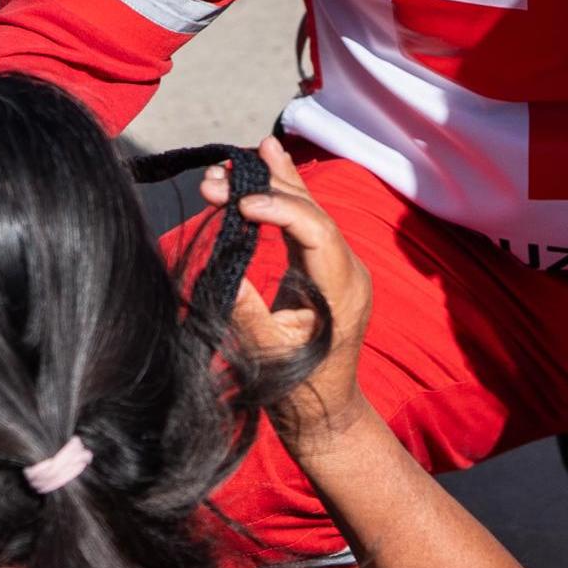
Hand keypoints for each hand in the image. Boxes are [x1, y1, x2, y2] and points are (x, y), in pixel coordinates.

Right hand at [212, 141, 377, 456]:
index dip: (277, 209)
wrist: (323, 414)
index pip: (315, 230)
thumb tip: (224, 268)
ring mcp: (340, 267)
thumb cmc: (296, 391)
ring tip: (244, 153)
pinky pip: (306, 223)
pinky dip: (283, 197)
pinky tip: (269, 162)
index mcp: (343, 290)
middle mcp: (349, 271)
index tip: (236, 205)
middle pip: (312, 212)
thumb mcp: (266, 354)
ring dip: (273, 184)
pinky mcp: (324, 268)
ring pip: (310, 211)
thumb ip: (246, 312)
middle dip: (265, 189)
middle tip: (218, 177)